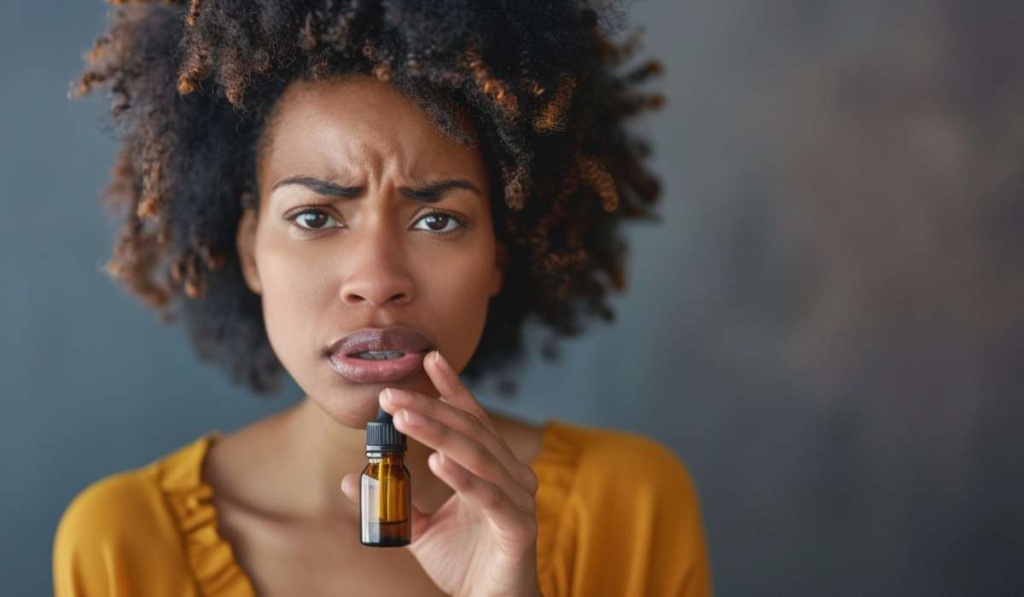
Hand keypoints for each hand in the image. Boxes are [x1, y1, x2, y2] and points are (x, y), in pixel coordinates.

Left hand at [340, 351, 541, 596]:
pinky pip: (489, 496)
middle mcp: (511, 474)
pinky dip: (462, 477)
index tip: (429, 358)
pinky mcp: (518, 527)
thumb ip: (393, 500)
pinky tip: (436, 460)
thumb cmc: (465, 564)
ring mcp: (518, 499)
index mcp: (493, 467)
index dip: (451, 387)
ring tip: (405, 418)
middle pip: (469, 430)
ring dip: (439, 433)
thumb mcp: (419, 529)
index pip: (472, 418)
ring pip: (477, 456)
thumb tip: (349, 479)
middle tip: (390, 395)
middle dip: (429, 408)